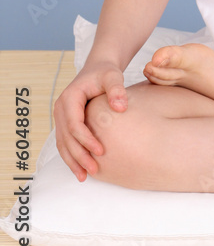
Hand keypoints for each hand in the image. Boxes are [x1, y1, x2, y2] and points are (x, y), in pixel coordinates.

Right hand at [53, 61, 126, 181]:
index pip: (74, 124)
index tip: (101, 151)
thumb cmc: (105, 72)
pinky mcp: (65, 123)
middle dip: (79, 156)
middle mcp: (60, 108)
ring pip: (63, 143)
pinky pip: (65, 142)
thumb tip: (120, 107)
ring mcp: (61, 116)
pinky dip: (71, 157)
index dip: (86, 139)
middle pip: (66, 137)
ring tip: (84, 177)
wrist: (97, 69)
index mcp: (69, 97)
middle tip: (94, 171)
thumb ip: (117, 89)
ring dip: (72, 161)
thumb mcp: (113, 76)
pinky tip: (80, 169)